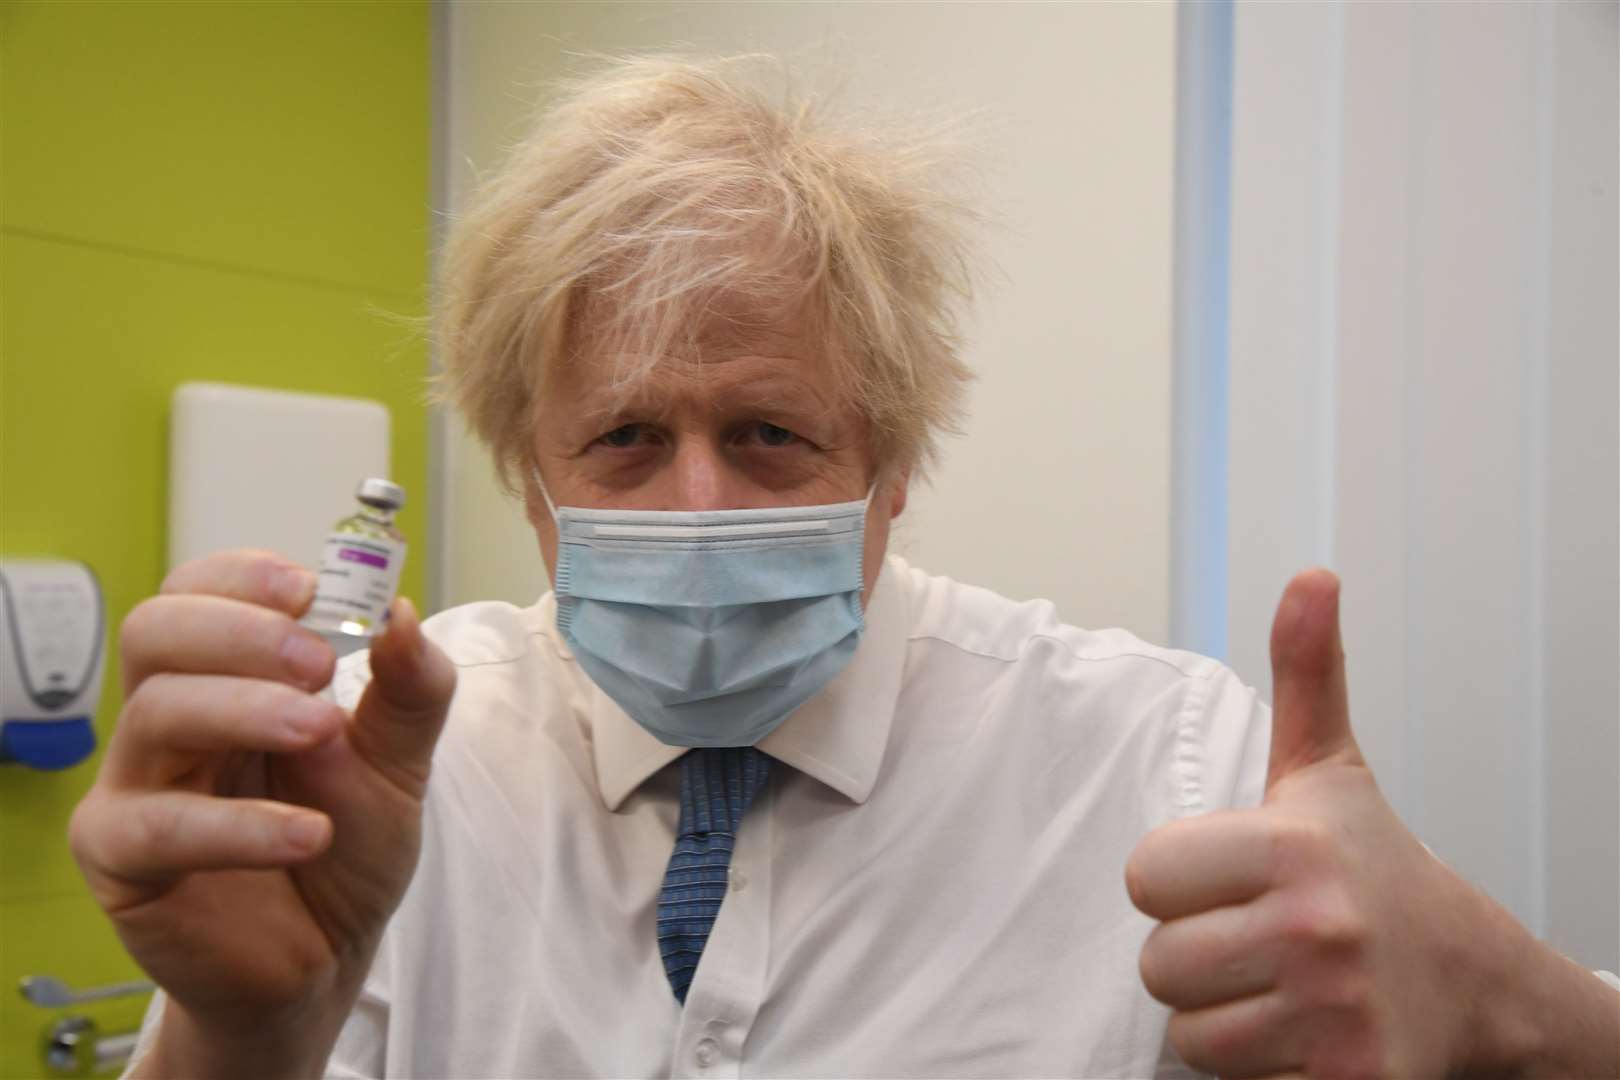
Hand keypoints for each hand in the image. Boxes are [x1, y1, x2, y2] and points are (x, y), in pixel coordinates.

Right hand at [69, 550, 456, 1075]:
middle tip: (319, 662)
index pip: (198, 593)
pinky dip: (241, 824)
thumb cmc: (344, 846)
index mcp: (225, 677)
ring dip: (247, 710)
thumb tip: (401, 613)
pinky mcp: (124, 861)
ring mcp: (138, 786)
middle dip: (240, 631)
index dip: (243, 578)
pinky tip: (308, 833)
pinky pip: (161, 827)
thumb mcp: (399, 762)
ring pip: (156, 712)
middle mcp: (170, 719)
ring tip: (323, 731)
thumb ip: (410, 691)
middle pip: (157, 632)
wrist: (325, 957)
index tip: (311, 587)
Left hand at [1123, 569, 1593, 1077]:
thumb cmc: (1376, 867)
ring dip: (1225, 1019)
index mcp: (1290, 845)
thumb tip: (1311, 575)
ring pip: (1191, 1035)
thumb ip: (1306, 673)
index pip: (1144, 878)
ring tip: (1281, 987)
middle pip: (1159, 964)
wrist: (1472, 978)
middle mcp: (1314, 929)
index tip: (1232, 878)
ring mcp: (1334, 1014)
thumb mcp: (1330, 768)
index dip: (1179, 881)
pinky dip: (1261, 1068)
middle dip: (1199, 957)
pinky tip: (1303, 1033)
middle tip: (1260, 939)